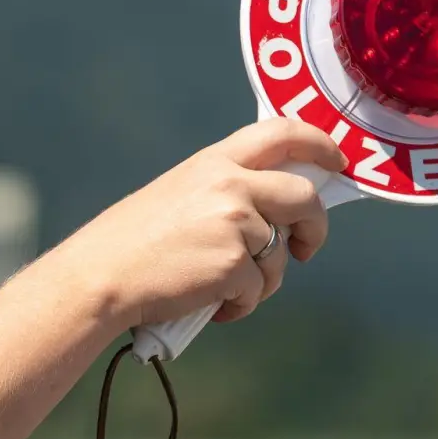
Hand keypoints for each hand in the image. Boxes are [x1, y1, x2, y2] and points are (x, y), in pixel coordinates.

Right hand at [48, 117, 344, 327]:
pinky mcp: (235, 264)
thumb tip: (273, 212)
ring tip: (221, 289)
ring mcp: (235, 223)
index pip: (282, 133)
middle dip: (314, 227)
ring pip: (279, 255)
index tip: (336, 162)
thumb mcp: (179, 194)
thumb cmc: (132, 243)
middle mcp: (230, 184)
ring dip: (260, 280)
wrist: (101, 276)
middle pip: (303, 197)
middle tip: (304, 248)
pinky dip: (240, 305)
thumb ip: (225, 190)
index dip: (320, 144)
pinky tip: (210, 305)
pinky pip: (258, 290)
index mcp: (214, 161)